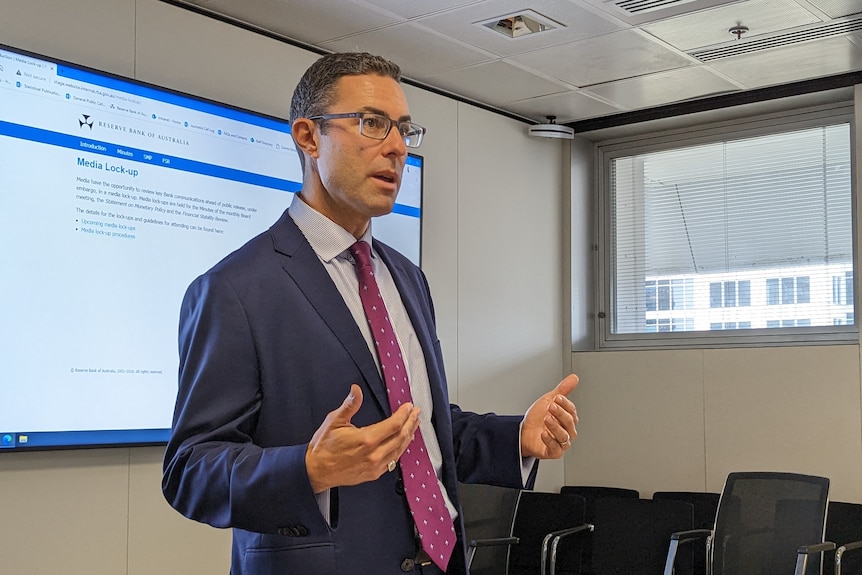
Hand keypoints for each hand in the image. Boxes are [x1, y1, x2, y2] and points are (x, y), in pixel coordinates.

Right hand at [305, 384, 420, 493]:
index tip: (408, 407)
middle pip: (400, 436)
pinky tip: (403, 442)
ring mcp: (375, 466)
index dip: (404, 414)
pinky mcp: (374, 474)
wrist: (315, 471)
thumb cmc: (323, 447)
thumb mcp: (334, 421)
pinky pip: (393, 460)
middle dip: (411, 423)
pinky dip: (400, 449)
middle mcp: (374, 454)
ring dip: (409, 435)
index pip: (394, 425)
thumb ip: (349, 405)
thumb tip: (356, 390)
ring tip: (414, 425)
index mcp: (366, 439)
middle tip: (416, 413)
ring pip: (399, 449)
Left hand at [520, 374, 578, 459]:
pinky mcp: (553, 452)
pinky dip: (550, 441)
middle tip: (550, 406)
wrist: (523, 432)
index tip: (556, 398)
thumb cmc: (537, 418)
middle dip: (559, 413)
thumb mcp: (549, 400)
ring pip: (564, 435)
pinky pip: (555, 448)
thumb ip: (562, 390)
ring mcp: (561, 442)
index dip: (565, 404)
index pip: (572, 411)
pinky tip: (543, 433)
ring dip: (555, 426)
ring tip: (546, 418)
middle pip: (569, 422)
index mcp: (568, 418)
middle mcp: (567, 431)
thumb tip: (574, 378)